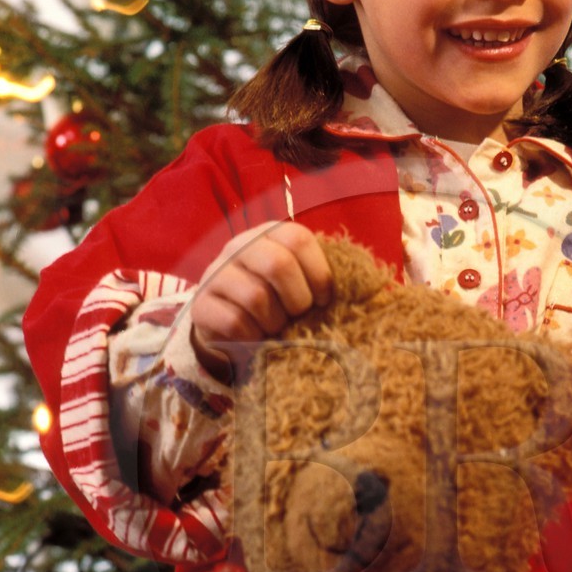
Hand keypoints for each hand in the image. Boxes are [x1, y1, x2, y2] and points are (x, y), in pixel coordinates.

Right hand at [190, 221, 332, 378]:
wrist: (230, 326)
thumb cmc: (278, 302)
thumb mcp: (300, 283)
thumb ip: (323, 278)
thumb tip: (369, 290)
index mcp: (269, 233)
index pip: (298, 239)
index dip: (319, 274)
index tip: (324, 300)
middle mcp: (239, 246)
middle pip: (278, 264)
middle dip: (298, 300)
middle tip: (298, 316)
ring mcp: (216, 272)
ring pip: (256, 296)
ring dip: (275, 322)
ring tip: (276, 328)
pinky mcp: (201, 304)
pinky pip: (234, 322)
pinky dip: (254, 337)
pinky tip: (257, 338)